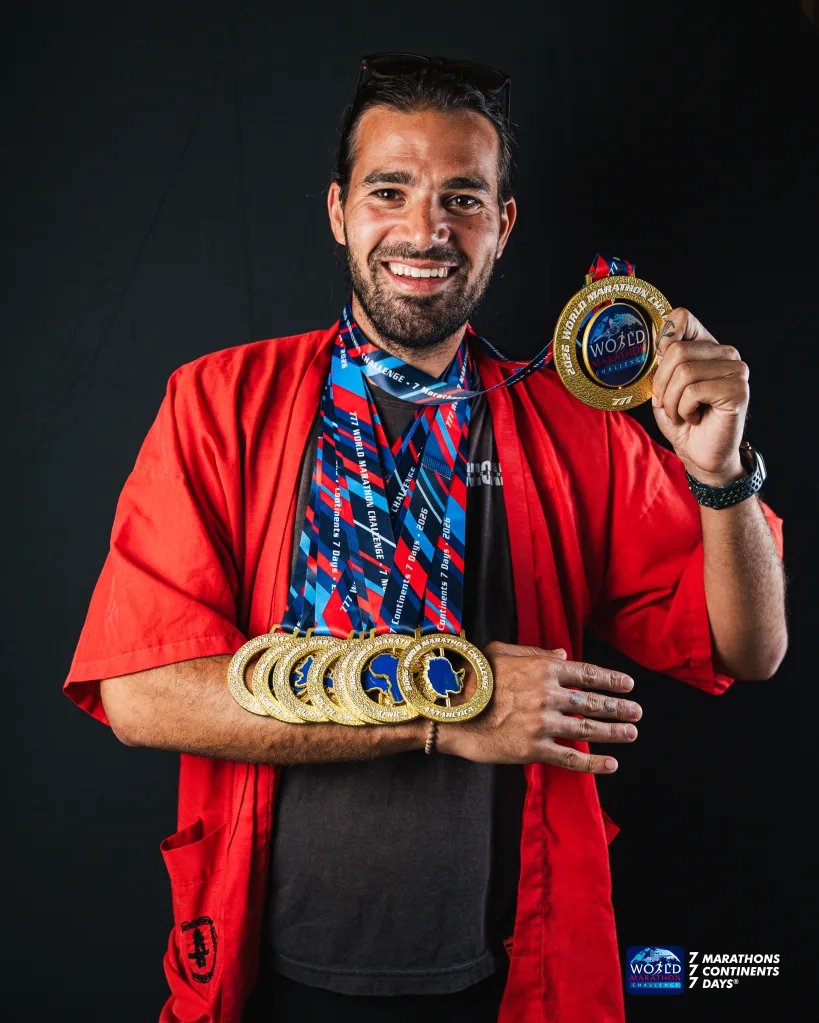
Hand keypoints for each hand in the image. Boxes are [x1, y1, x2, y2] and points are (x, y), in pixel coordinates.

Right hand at [436, 641, 641, 771]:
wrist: (447, 709)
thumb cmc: (471, 677)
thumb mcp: (500, 651)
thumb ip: (534, 651)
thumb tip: (564, 654)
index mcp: (542, 668)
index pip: (586, 673)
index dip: (610, 679)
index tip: (628, 685)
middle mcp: (548, 694)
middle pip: (593, 701)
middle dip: (618, 707)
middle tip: (637, 712)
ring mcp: (543, 722)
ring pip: (588, 729)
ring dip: (613, 732)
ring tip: (631, 733)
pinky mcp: (534, 749)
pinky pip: (571, 758)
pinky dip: (594, 763)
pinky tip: (611, 765)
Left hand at [651, 307, 748, 484]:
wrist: (700, 454)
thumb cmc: (682, 420)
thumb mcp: (663, 387)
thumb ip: (661, 361)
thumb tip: (655, 339)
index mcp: (706, 346)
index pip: (681, 317)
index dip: (661, 339)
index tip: (658, 366)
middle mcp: (726, 353)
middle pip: (676, 350)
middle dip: (661, 383)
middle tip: (666, 403)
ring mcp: (736, 370)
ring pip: (684, 372)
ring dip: (672, 401)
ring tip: (682, 413)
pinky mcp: (738, 390)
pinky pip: (694, 391)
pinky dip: (684, 410)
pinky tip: (695, 418)